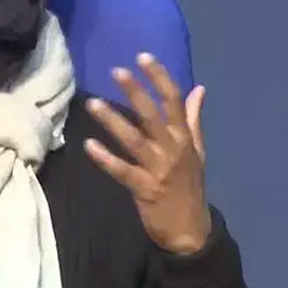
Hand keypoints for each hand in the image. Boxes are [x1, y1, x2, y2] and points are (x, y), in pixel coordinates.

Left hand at [84, 53, 211, 254]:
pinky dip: (105, 159)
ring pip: (134, 139)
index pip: (173, 101)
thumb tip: (199, 88)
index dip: (159, 77)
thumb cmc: (189, 186)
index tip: (143, 56)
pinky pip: (122, 170)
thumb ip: (193, 119)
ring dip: (112, 121)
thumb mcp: (197, 151)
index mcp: (184, 138)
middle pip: (153, 115)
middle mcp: (173, 149)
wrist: (190, 230)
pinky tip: (88, 145)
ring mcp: (158, 169)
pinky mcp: (143, 188)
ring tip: (92, 103)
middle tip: (116, 71)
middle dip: (136, 92)